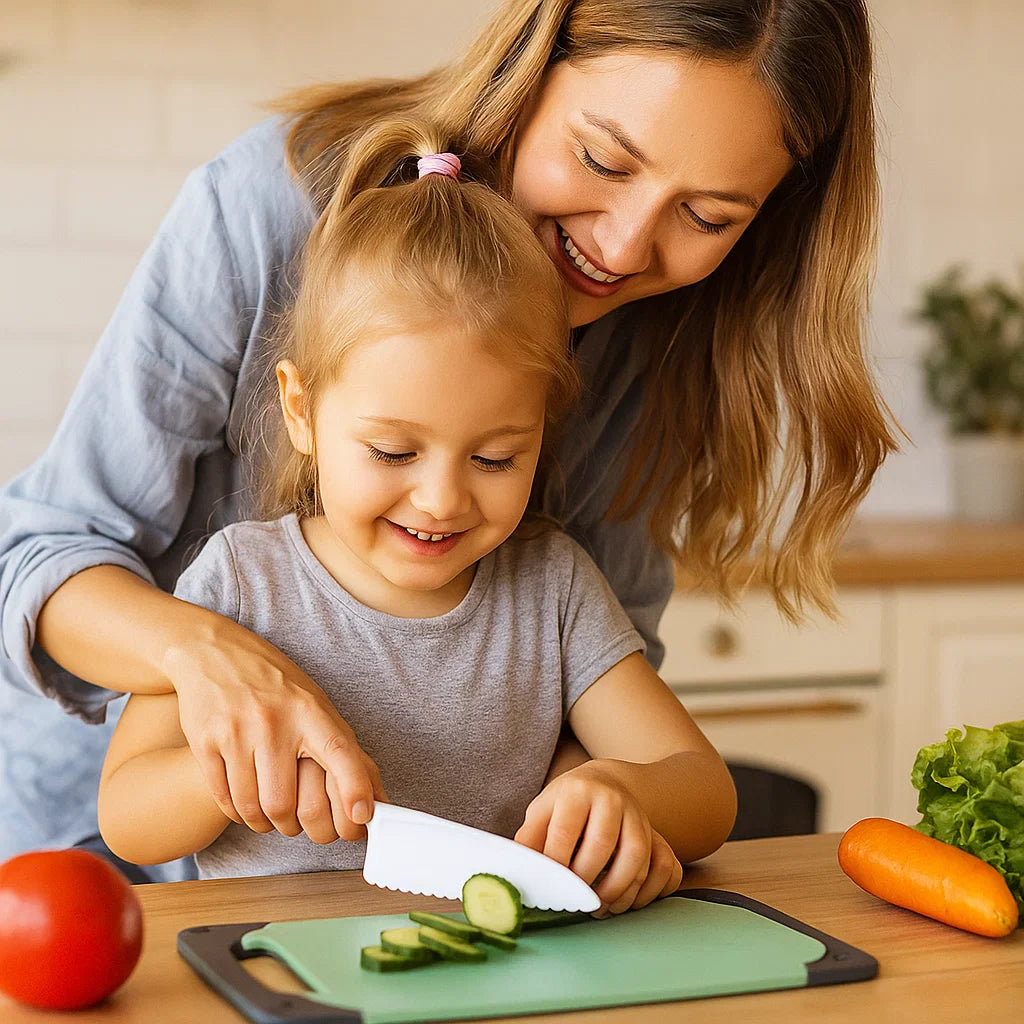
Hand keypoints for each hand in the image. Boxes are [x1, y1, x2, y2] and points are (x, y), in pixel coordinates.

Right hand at [164, 610, 386, 837]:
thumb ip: (347, 753)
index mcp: (309, 711)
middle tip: (298, 824)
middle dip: (295, 826)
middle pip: (284, 804)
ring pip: (253, 808)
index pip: (339, 753)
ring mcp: (236, 732)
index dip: (353, 789)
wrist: (216, 653)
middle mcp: (274, 721)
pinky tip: (247, 804)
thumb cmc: (276, 686)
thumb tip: (378, 802)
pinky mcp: (205, 742)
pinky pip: (224, 800)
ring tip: (272, 816)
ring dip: (265, 824)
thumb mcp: (316, 706)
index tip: (361, 817)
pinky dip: (238, 813)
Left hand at [514, 761, 682, 914]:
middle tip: (573, 901)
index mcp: (575, 791)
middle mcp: (609, 798)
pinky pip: (654, 866)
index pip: (565, 832)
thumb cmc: (567, 803)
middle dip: (585, 880)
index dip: (556, 864)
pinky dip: (637, 891)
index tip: (550, 888)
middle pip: (600, 845)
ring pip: (633, 857)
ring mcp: (634, 813)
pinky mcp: (651, 831)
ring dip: (616, 890)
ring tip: (598, 907)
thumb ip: (530, 839)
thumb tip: (516, 872)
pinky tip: (619, 901)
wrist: (605, 783)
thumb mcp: (543, 811)